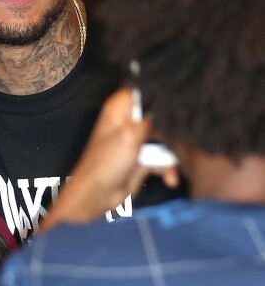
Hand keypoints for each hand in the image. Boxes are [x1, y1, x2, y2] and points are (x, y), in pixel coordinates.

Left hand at [42, 88, 179, 229]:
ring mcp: (137, 139)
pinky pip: (163, 157)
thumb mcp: (131, 134)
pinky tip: (170, 179)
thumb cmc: (106, 162)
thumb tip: (171, 98)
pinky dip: (167, 168)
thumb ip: (153, 115)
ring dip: (172, 153)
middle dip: (174, 127)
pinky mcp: (143, 158)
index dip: (165, 93)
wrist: (98, 196)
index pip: (147, 89)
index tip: (184, 99)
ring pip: (166, 137)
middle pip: (161, 113)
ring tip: (179, 163)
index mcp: (121, 107)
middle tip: (186, 135)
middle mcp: (130, 120)